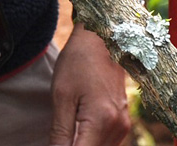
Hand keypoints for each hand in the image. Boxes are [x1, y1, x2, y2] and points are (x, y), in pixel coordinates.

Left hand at [49, 26, 132, 145]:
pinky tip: (76, 133)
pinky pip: (106, 143)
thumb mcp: (61, 96)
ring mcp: (122, 125)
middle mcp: (117, 127)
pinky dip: (91, 142)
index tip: (54, 143)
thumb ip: (61, 132)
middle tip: (58, 136)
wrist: (101, 40)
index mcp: (101, 120)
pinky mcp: (122, 122)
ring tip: (64, 135)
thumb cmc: (78, 63)